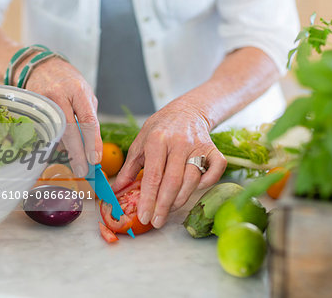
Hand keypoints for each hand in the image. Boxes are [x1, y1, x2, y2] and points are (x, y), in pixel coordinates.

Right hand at [23, 57, 102, 176]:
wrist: (42, 66)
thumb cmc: (69, 83)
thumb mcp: (85, 94)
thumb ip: (89, 117)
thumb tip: (92, 146)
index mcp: (78, 91)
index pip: (88, 120)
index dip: (92, 141)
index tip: (95, 159)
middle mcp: (59, 95)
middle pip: (69, 130)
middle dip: (77, 153)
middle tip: (83, 170)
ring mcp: (42, 102)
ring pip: (55, 133)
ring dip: (66, 149)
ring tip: (75, 158)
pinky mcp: (32, 109)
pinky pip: (45, 132)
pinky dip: (55, 142)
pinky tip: (61, 146)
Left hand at [112, 96, 226, 228]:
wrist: (186, 111)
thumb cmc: (160, 129)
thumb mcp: (140, 143)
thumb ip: (129, 168)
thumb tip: (116, 190)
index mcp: (157, 140)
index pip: (153, 175)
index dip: (148, 199)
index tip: (144, 216)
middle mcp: (179, 142)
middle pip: (173, 181)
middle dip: (164, 206)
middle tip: (156, 221)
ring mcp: (198, 146)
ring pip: (192, 180)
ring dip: (180, 200)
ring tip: (168, 209)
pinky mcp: (213, 149)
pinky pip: (215, 170)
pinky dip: (207, 183)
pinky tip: (194, 189)